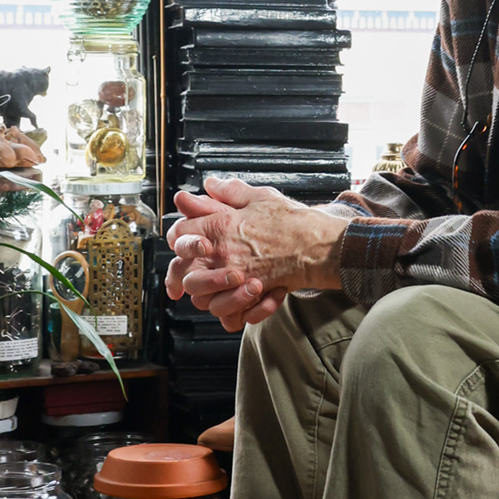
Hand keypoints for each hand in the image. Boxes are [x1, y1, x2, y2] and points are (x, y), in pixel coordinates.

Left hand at [165, 176, 349, 332]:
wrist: (318, 245)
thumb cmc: (293, 221)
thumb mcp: (260, 196)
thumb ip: (231, 191)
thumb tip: (211, 184)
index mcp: (221, 226)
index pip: (180, 233)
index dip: (179, 237)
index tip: (185, 240)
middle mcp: (224, 254)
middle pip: (184, 273)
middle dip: (184, 274)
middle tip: (195, 271)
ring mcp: (237, 278)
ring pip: (203, 299)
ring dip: (208, 296)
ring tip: (218, 288)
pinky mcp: (252, 296)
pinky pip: (230, 315)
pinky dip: (232, 313)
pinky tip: (238, 304)